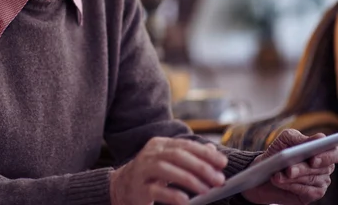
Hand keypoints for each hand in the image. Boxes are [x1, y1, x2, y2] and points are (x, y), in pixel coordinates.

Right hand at [109, 137, 226, 204]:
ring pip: (166, 170)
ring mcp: (142, 170)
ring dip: (189, 179)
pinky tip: (185, 201)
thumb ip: (189, 156)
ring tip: (206, 190)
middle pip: (177, 155)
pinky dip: (172, 195)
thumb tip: (214, 152)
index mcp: (159, 145)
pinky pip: (155, 190)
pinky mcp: (138, 188)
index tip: (223, 163)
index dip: (205, 153)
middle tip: (219, 180)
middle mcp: (150, 154)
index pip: (185, 145)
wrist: (121, 187)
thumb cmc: (151, 174)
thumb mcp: (169, 162)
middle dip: (201, 167)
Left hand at [242, 129, 337, 204]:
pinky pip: (307, 191)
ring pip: (311, 179)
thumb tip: (319, 138)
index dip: (326, 156)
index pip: (334, 152)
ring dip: (292, 178)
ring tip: (277, 176)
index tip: (313, 159)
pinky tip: (280, 182)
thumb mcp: (284, 140)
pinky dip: (292, 186)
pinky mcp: (315, 193)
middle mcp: (326, 166)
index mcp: (322, 150)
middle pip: (320, 168)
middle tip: (288, 170)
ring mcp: (322, 180)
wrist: (265, 170)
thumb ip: (298, 137)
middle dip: (302, 169)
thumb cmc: (278, 152)